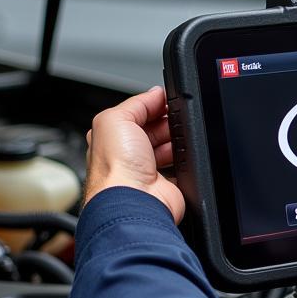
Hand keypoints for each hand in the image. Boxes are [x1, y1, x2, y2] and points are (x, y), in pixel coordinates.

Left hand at [84, 87, 184, 223]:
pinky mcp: (165, 186)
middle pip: (153, 130)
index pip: (135, 115)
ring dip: (176, 141)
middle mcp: (127, 156)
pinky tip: (183, 156)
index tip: (165, 101)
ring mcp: (146, 172)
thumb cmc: (117, 168)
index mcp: (111, 138)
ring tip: (179, 138)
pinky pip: (180, 168)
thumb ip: (136, 103)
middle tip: (174, 119)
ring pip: (168, 148)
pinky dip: (185, 161)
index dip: (151, 106)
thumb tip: (155, 94)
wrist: (134, 202)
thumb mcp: (117, 119)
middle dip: (166, 122)